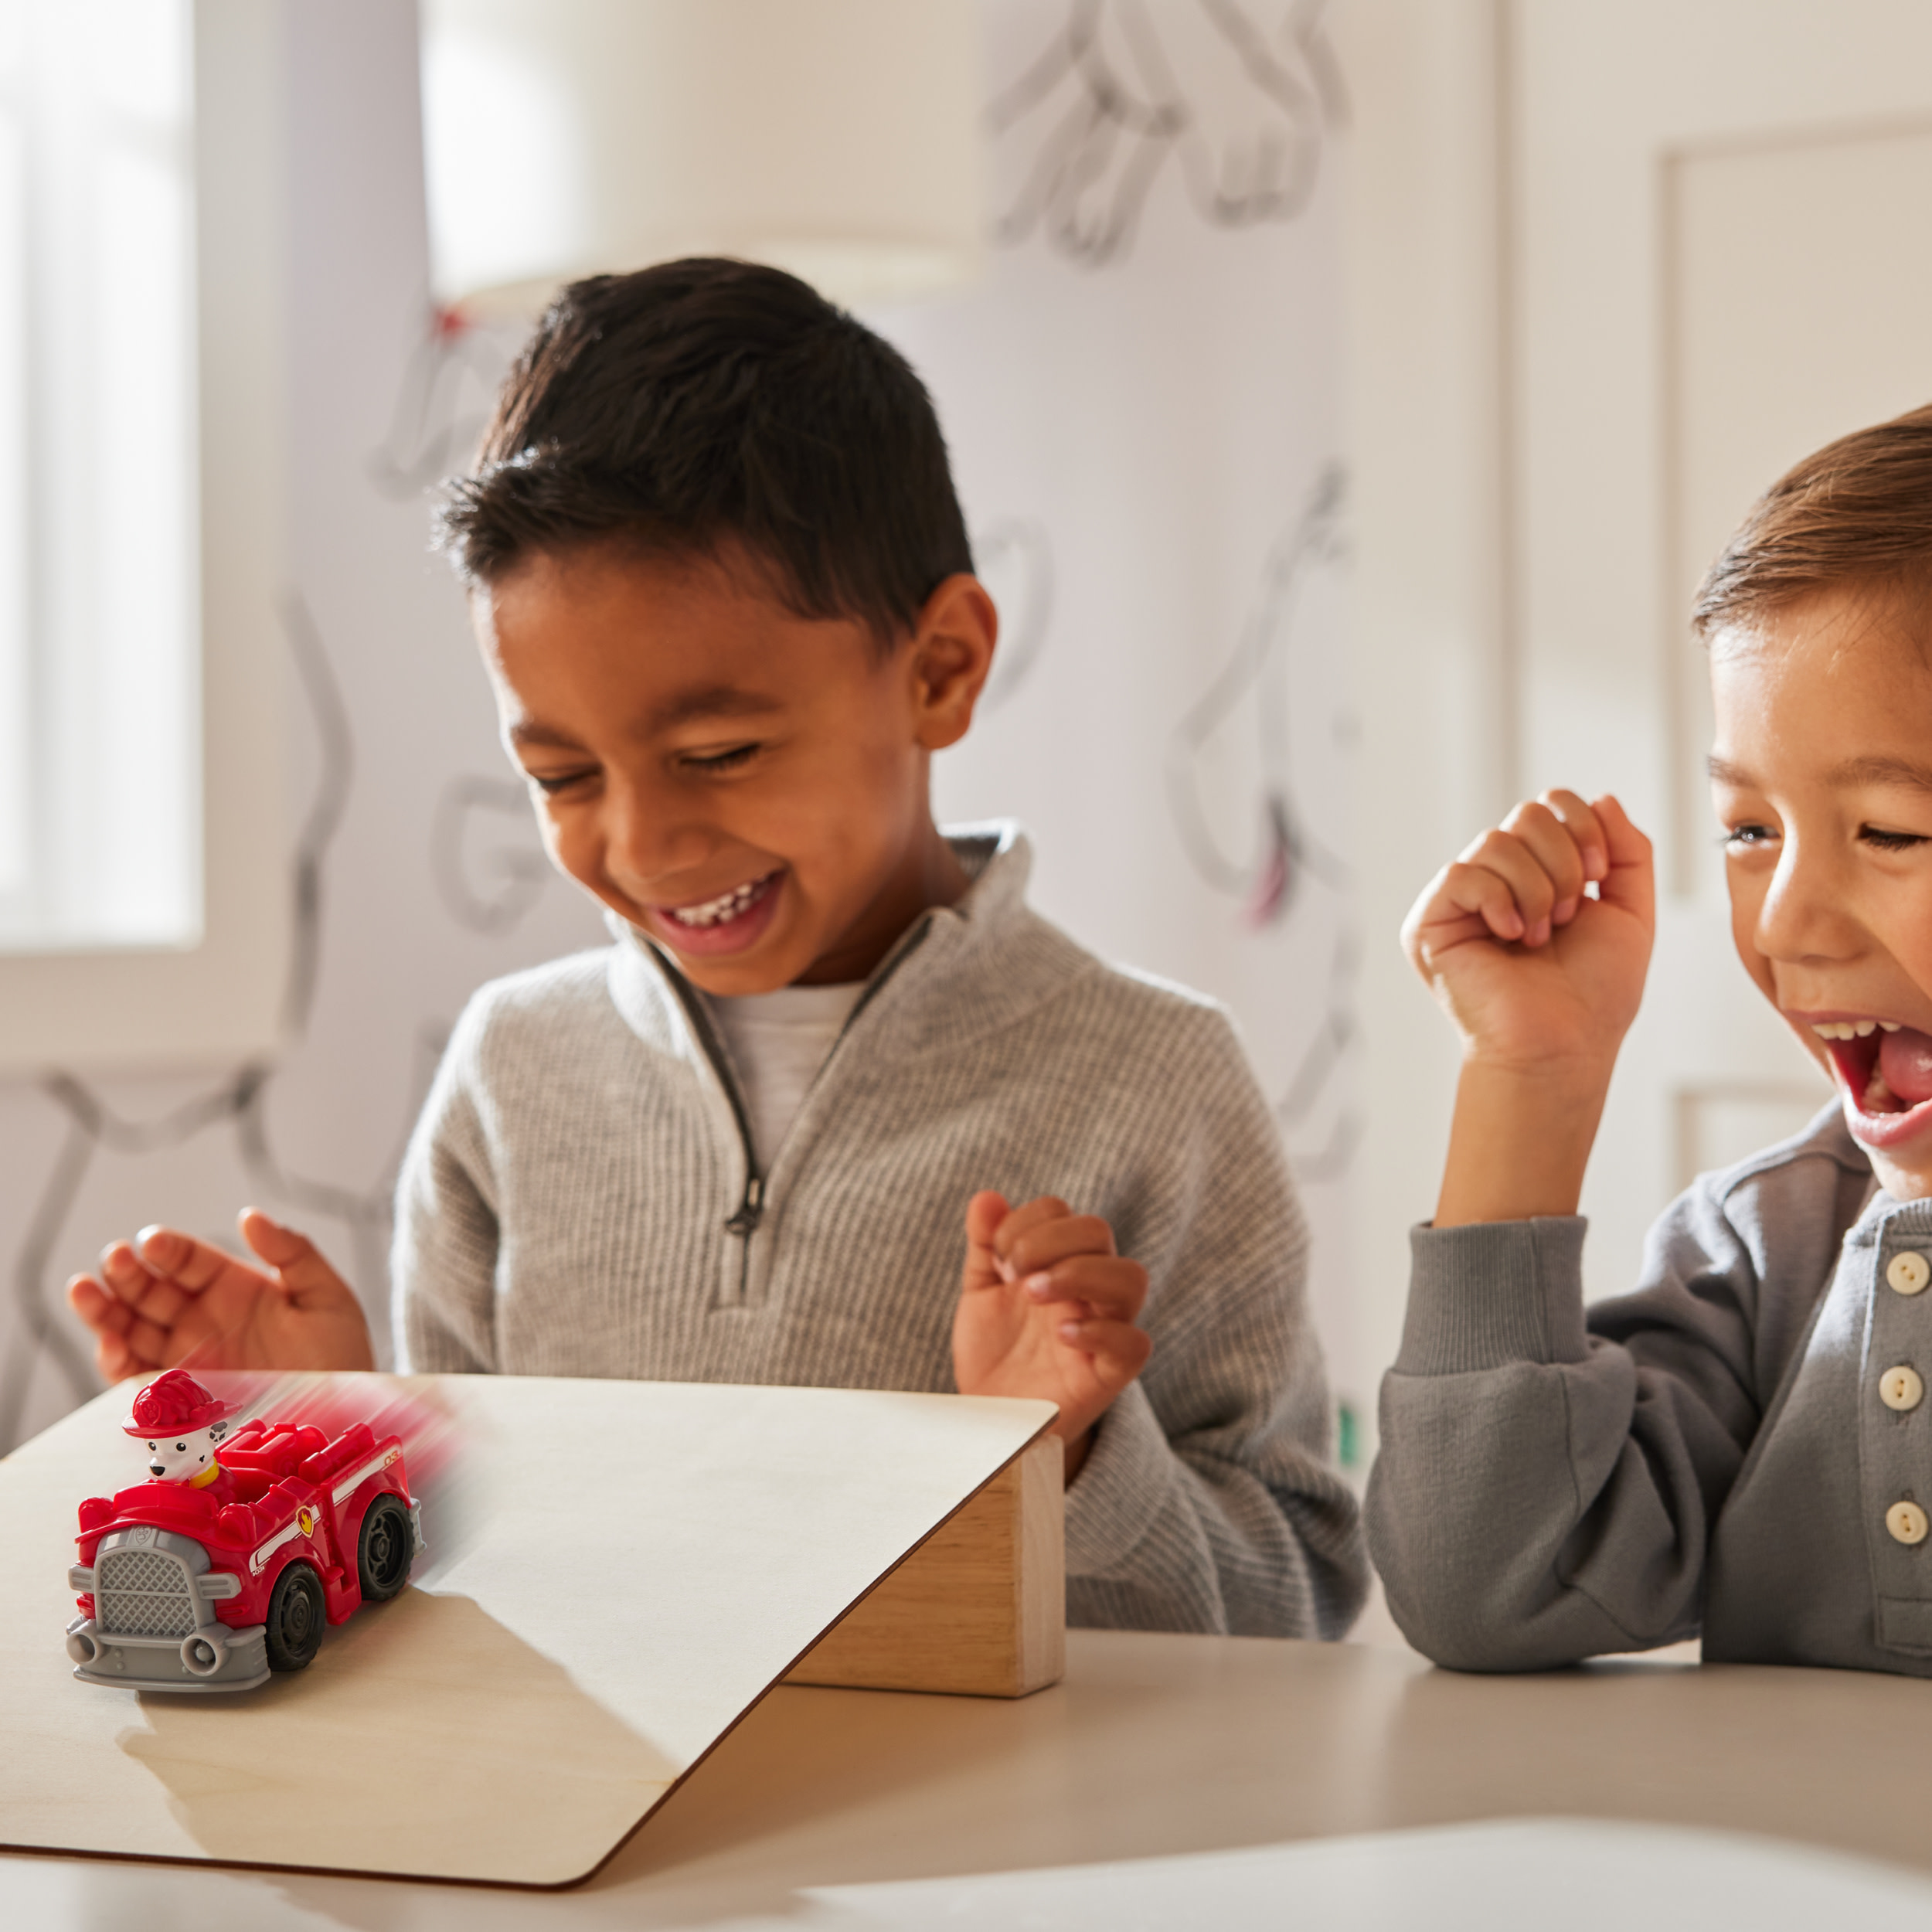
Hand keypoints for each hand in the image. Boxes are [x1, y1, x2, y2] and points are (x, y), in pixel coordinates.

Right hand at [66, 1210, 374, 1379]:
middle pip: (152, 1292)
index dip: (169, 1249)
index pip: (191, 1261)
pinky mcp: (180, 1399)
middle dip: (128, 1274)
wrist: (348, 1417)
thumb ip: (292, 1253)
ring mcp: (189, 1358)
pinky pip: (139, 1379)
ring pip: (133, 1330)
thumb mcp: (327, 1297)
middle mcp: (204, 1321)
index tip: (151, 1240)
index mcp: (235, 1289)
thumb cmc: (343, 1356)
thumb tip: (250, 1216)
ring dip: (106, 1312)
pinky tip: (109, 1342)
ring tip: (84, 1291)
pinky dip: (118, 1362)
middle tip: (114, 1260)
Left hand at [953, 1192, 1151, 1480]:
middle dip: (1049, 1241)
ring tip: (1033, 1293)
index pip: (1064, 1213)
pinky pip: (1134, 1344)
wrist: (991, 1419)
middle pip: (1098, 1232)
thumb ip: (986, 1246)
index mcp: (1060, 1263)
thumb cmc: (995, 1352)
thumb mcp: (981, 1294)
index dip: (1028, 1222)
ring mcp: (1104, 1328)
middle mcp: (1088, 1289)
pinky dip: (1101, 1331)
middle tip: (1013, 1273)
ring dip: (1079, 1273)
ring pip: (1130, 1278)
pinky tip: (1061, 1335)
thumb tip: (986, 1198)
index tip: (997, 1258)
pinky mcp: (1109, 1374)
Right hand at [1403, 791, 1655, 1225]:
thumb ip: (1628, 851)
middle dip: (1563, 862)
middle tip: (1567, 916)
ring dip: (1537, 890)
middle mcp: (1494, 880)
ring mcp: (1459, 901)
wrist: (1564, 1044)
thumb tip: (1603, 799)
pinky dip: (1499, 902)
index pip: (1550, 806)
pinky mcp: (1429, 924)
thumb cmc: (1593, 995)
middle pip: (1525, 814)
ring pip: (1496, 842)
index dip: (1582, 827)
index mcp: (1536, 873)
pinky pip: (1463, 874)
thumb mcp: (1630, 911)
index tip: (1599, 877)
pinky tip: (1510, 936)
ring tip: (1539, 936)